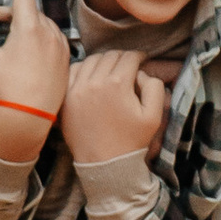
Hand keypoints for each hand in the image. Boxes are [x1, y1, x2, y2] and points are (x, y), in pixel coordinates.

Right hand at [0, 0, 68, 158]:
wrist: (29, 115)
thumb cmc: (5, 86)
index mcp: (29, 28)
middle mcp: (49, 33)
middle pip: (33, 11)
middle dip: (16, 10)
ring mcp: (61, 46)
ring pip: (46, 24)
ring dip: (30, 22)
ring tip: (15, 34)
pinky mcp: (67, 59)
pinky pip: (55, 37)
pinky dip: (43, 34)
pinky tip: (32, 47)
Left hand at [62, 49, 173, 165]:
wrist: (104, 164)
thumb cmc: (131, 141)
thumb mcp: (154, 116)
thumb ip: (154, 87)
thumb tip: (141, 72)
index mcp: (118, 84)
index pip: (129, 57)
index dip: (139, 56)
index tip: (142, 60)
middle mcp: (95, 82)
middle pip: (110, 56)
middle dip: (122, 58)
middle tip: (128, 65)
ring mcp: (77, 89)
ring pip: (91, 60)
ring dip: (103, 61)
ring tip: (111, 70)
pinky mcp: (66, 98)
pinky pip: (73, 71)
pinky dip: (84, 68)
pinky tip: (92, 76)